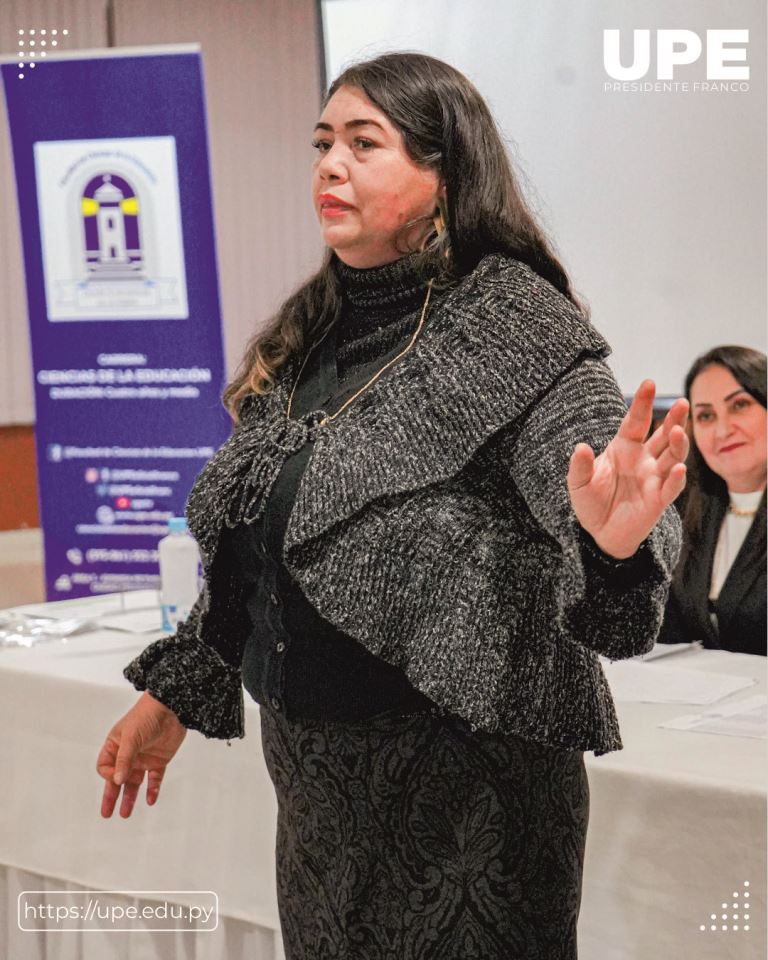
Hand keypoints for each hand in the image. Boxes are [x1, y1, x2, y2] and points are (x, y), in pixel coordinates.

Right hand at [96, 692, 186, 817]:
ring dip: (130, 798)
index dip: (109, 776)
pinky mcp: (159, 761)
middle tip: (107, 814)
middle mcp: (128, 754)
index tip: (117, 777)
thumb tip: (117, 781)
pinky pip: (154, 779)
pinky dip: (152, 790)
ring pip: (134, 783)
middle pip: (117, 779)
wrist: (172, 708)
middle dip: (111, 796)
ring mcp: (144, 758)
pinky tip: (150, 800)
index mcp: (115, 746)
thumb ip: (124, 760)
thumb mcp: (131, 737)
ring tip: (125, 814)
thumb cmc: (146, 716)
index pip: (105, 767)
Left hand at [567, 379, 688, 558]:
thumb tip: (580, 447)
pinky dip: (676, 479)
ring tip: (677, 431)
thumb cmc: (591, 502)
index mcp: (624, 448)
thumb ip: (580, 466)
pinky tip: (678, 469)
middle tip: (681, 402)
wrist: (598, 534)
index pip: (636, 422)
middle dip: (673, 419)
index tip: (649, 383)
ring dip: (677, 444)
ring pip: (673, 457)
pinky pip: (671, 487)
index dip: (642, 404)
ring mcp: (653, 478)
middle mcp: (643, 459)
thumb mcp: (578, 483)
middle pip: (663, 435)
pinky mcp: (659, 500)